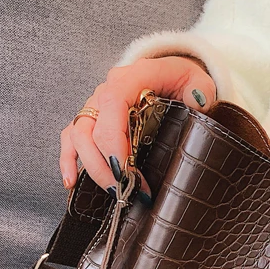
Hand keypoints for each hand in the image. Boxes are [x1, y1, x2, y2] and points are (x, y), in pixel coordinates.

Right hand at [60, 55, 216, 201]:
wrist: (171, 76)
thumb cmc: (182, 80)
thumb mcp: (197, 80)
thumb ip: (200, 89)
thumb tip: (198, 101)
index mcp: (132, 77)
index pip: (112, 104)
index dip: (113, 140)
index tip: (125, 170)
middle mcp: (108, 90)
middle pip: (92, 128)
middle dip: (107, 165)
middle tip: (128, 191)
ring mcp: (96, 105)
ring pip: (78, 136)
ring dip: (92, 168)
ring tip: (114, 192)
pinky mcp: (91, 120)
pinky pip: (70, 138)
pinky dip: (68, 160)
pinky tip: (72, 182)